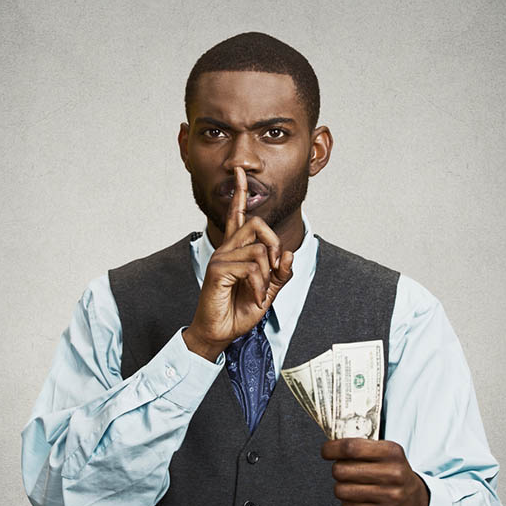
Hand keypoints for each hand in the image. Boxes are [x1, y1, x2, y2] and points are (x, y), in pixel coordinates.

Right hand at [183, 167, 293, 361]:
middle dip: (274, 244)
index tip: (240, 172)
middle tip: (274, 269)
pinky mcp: (218, 270)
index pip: (237, 215)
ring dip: (267, 275)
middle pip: (256, 224)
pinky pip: (251, 267)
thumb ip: (280, 273)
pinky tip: (255, 299)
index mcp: (236, 249)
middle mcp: (227, 248)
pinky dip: (260, 286)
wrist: (220, 333)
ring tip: (259, 292)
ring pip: (258, 249)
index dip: (240, 193)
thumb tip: (287, 253)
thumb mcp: (269, 291)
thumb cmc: (239, 311)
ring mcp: (221, 257)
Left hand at [321, 439, 429, 505]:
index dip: (332, 449)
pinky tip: (359, 498)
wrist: (414, 500)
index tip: (326, 451)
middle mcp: (393, 473)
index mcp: (392, 452)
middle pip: (342, 469)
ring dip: (341, 487)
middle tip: (344, 470)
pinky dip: (348, 503)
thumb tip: (332, 445)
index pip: (351, 447)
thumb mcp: (385, 452)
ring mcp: (389, 496)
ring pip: (342, 490)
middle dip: (337, 469)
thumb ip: (362, 446)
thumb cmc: (394, 473)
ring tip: (352, 485)